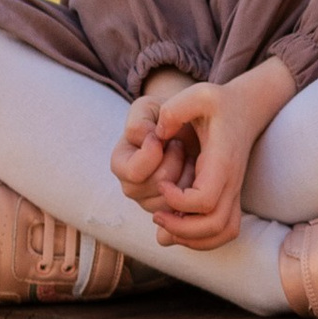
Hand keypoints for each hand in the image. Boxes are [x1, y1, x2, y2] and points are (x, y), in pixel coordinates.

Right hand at [110, 67, 198, 209]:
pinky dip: (196, 188)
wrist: (185, 130)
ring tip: (186, 155)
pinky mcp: (171, 210)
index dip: (153, 152)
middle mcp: (131, 187)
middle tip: (178, 144)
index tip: (164, 134)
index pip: (134, 172)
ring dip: (187, 173)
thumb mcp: (149, 108)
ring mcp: (150, 202)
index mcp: (120, 163)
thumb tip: (147, 141)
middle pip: (157, 186)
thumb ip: (140, 120)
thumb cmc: (164, 118)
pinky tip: (197, 170)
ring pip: (173, 200)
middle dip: (175, 160)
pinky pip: (186, 208)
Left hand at [116, 56, 294, 250]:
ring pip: (222, 233)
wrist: (246, 108)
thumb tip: (158, 135)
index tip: (163, 184)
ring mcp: (234, 192)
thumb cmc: (219, 103)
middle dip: (181, 228)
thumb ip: (175, 109)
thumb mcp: (199, 95)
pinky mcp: (232, 198)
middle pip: (214, 225)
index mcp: (222, 161)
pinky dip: (202, 238)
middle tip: (158, 214)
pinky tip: (179, 226)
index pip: (205, 200)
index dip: (179, 200)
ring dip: (191, 237)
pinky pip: (224, 231)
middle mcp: (232, 181)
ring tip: (166, 223)